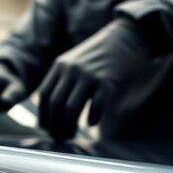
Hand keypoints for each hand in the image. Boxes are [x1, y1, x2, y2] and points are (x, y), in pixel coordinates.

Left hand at [39, 18, 149, 140]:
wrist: (128, 35)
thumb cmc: (101, 54)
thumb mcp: (76, 61)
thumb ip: (64, 79)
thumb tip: (54, 110)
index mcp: (61, 65)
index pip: (44, 95)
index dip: (44, 115)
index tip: (47, 128)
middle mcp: (71, 69)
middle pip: (55, 104)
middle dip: (55, 125)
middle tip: (59, 137)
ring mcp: (89, 74)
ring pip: (71, 108)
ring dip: (69, 126)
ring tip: (71, 135)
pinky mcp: (108, 80)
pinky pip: (96, 106)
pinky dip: (92, 118)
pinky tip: (92, 123)